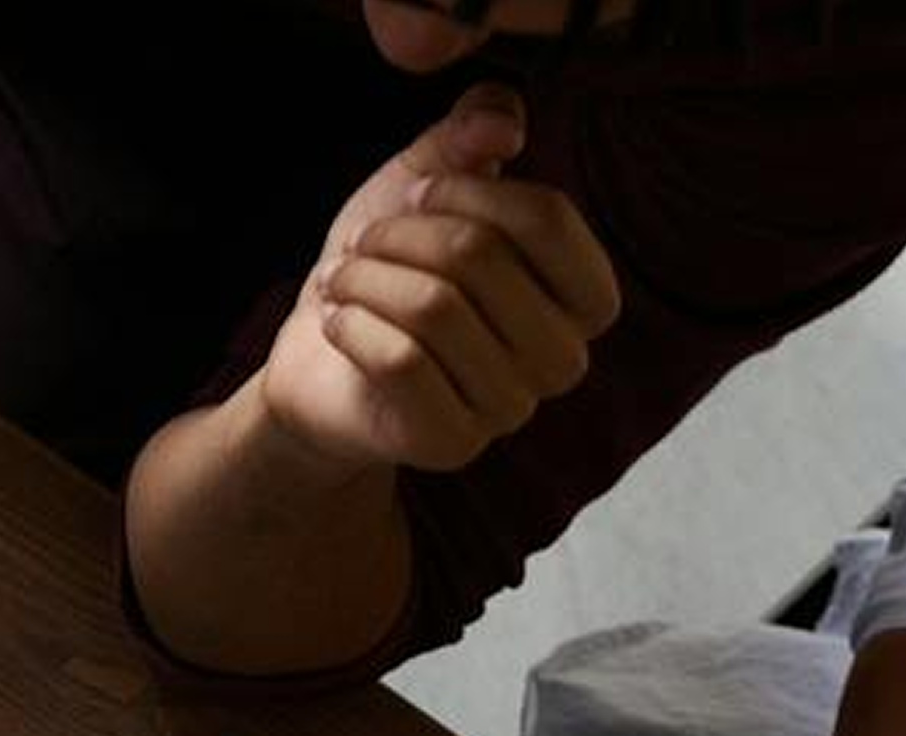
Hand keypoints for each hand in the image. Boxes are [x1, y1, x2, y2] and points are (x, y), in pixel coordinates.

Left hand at [249, 89, 618, 480]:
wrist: (321, 364)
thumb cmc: (393, 271)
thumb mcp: (428, 186)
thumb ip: (471, 137)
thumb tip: (501, 122)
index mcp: (584, 295)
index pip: (547, 218)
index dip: (466, 189)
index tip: (413, 191)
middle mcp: (564, 359)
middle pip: (481, 258)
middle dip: (401, 234)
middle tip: (363, 241)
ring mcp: (511, 410)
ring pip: (433, 308)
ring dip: (366, 277)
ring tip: (339, 277)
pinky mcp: (449, 443)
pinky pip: (399, 361)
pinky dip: (351, 325)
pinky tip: (334, 321)